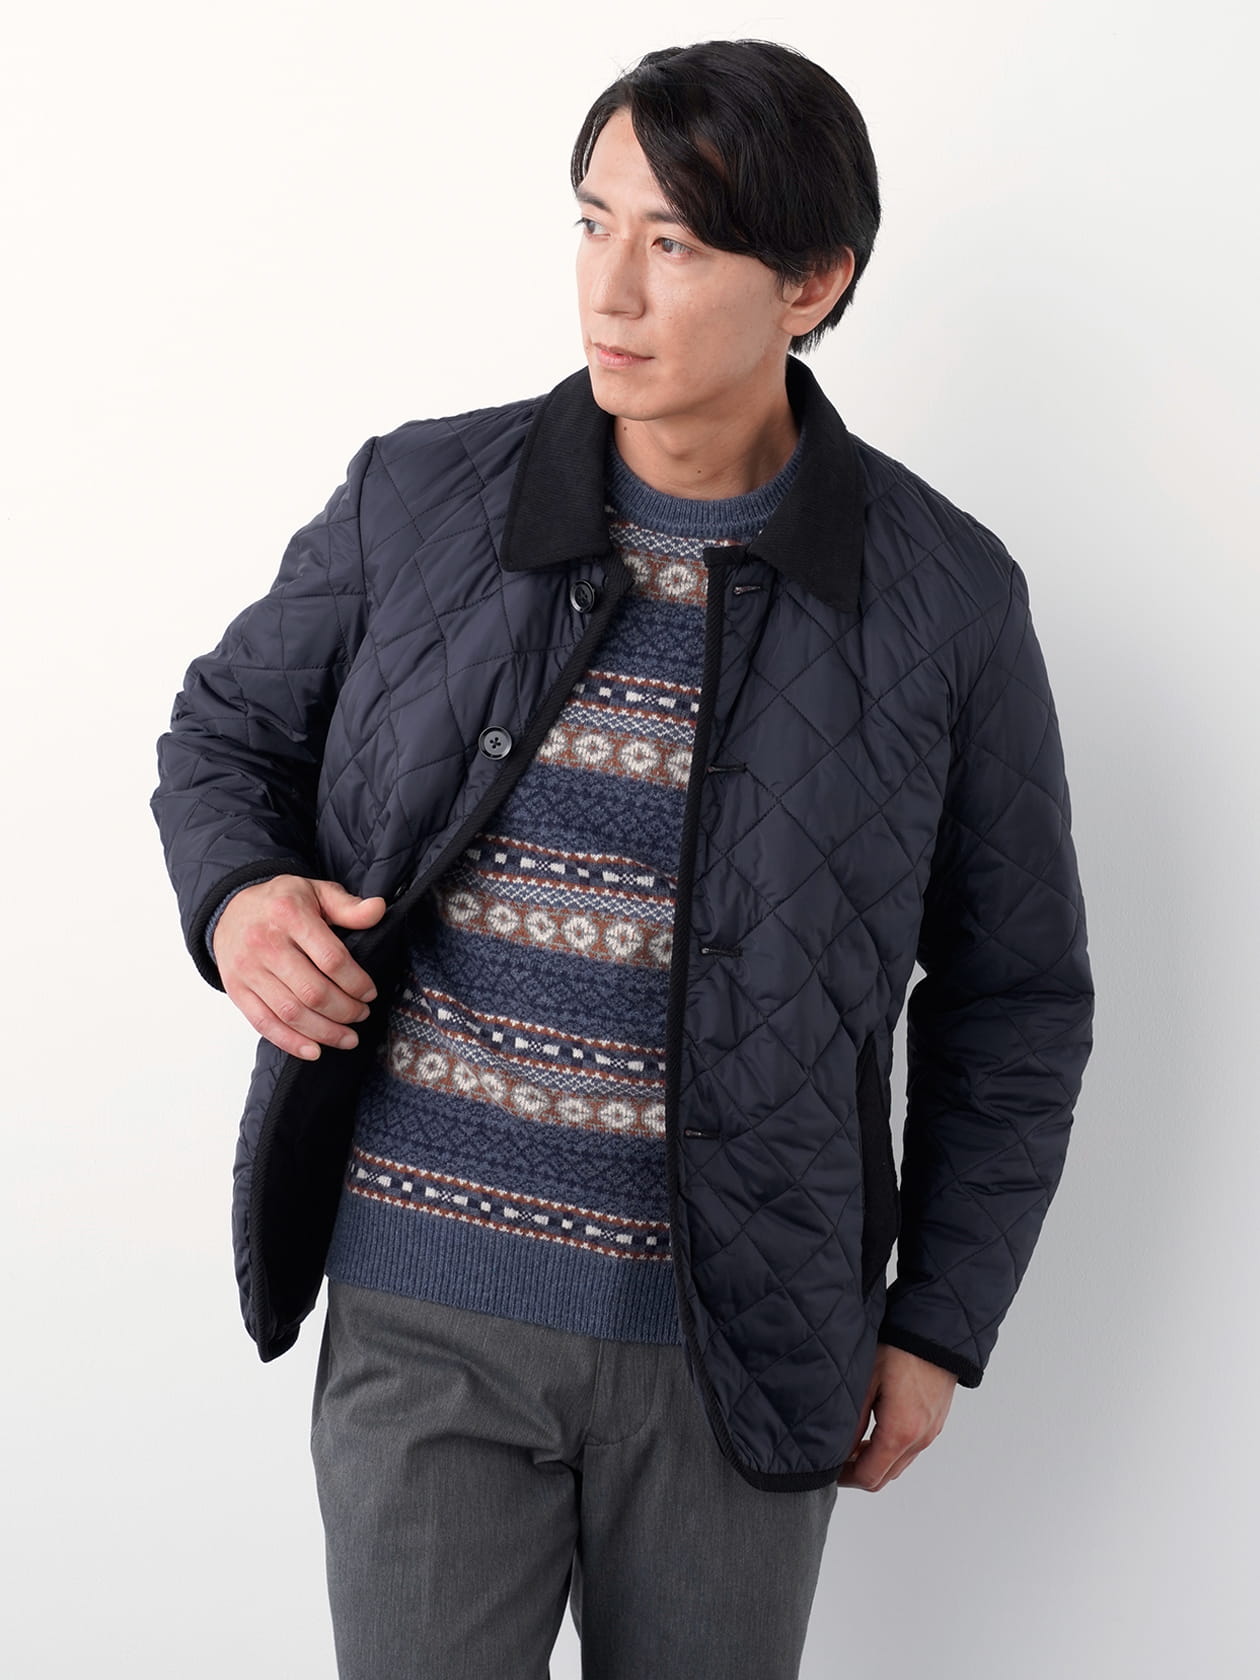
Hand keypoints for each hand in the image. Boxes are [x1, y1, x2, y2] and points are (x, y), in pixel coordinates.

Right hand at [212, 876, 387, 1059]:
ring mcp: (248, 970)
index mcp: (290, 915)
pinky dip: (291, 1042)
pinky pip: (264, 1023)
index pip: (331, 959)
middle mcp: (266, 943)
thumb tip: (378, 910)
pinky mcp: (237, 990)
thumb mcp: (316, 892)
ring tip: (348, 1038)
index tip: (370, 992)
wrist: (230, 909)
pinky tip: (314, 1051)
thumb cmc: (281, 903)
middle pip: (313, 991)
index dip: (356, 982)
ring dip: (325, 1032)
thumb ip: (348, 906)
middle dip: (345, 1011)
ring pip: (291, 1012)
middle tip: (362, 1014)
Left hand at [837, 1343, 957, 1491]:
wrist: (936, 1332)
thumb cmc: (899, 1350)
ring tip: (853, 1443)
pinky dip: (891, 1451)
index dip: (845, 1478)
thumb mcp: (866, 1382)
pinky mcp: (935, 1423)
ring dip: (875, 1462)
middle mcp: (920, 1439)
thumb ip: (852, 1422)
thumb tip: (837, 1451)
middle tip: (836, 1457)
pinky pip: (911, 1450)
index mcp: (900, 1432)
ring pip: (899, 1465)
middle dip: (859, 1472)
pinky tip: (875, 1430)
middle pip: (885, 1477)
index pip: (870, 1477)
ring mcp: (931, 1432)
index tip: (827, 1469)